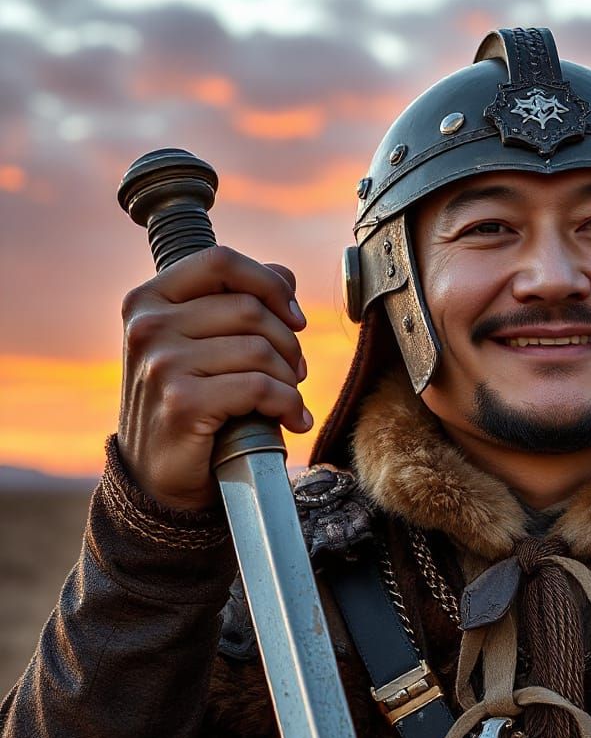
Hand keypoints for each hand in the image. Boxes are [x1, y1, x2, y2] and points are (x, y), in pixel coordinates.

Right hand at [117, 245, 310, 510]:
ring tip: (290, 398)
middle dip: (288, 343)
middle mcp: (148, 326)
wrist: (158, 476)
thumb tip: (285, 274)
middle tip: (296, 372)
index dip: (269, 284)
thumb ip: (236, 302)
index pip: (221, 261)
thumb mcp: (201, 345)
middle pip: (249, 309)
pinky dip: (289, 405)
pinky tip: (293, 420)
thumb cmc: (188, 403)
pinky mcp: (182, 402)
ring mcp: (161, 363)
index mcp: (149, 300)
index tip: (294, 318)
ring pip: (259, 350)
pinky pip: (259, 388)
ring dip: (289, 379)